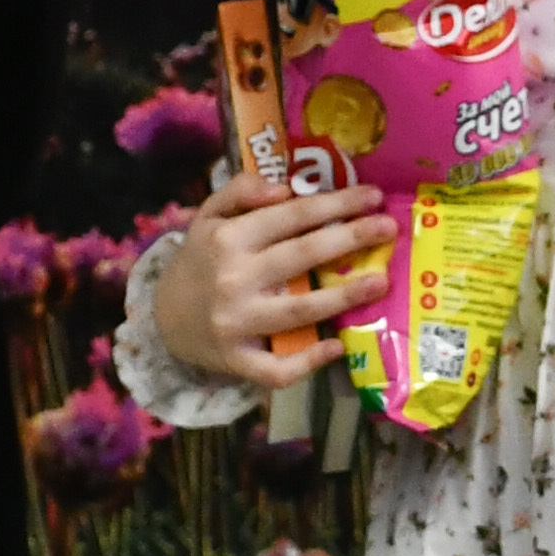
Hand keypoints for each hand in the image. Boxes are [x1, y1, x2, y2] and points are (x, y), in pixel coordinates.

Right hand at [154, 167, 396, 393]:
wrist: (165, 319)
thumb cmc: (201, 261)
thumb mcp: (208, 216)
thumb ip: (240, 191)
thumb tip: (283, 187)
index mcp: (228, 238)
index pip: (292, 216)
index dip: (336, 204)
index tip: (372, 196)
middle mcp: (234, 279)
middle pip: (303, 255)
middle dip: (352, 239)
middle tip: (389, 228)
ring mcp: (237, 323)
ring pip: (301, 309)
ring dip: (345, 296)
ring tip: (381, 281)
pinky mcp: (239, 360)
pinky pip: (279, 367)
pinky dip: (310, 361)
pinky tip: (337, 346)